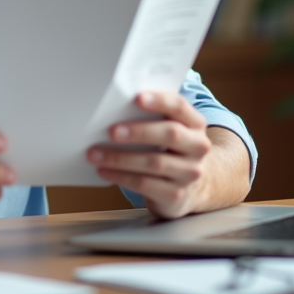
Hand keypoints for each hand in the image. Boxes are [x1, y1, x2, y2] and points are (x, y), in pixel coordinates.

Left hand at [87, 90, 211, 218]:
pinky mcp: (175, 195)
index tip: (137, 98)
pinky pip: (145, 184)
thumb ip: (151, 115)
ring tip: (96, 154)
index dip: (160, 101)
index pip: (179, 106)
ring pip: (154, 163)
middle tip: (112, 131)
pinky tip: (104, 171)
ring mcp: (189, 173)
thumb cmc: (169, 149)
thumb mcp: (168, 128)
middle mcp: (198, 147)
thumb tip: (113, 106)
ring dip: (121, 158)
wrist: (190, 188)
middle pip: (171, 135)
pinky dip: (121, 176)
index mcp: (195, 123)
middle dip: (139, 132)